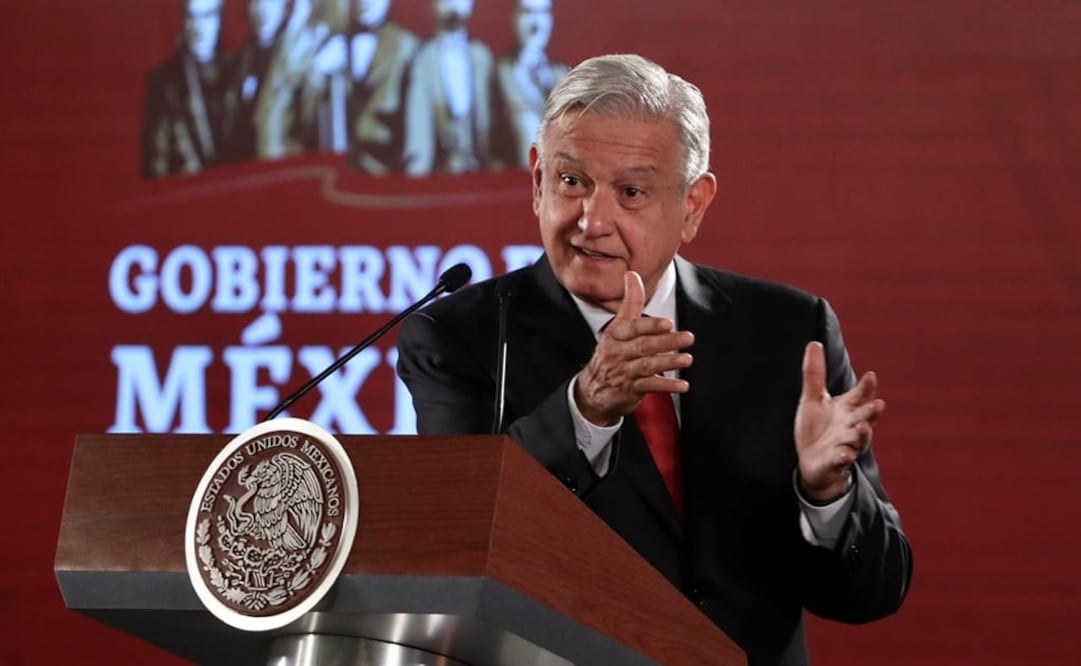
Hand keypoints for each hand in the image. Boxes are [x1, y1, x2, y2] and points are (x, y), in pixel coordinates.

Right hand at [574, 272, 694, 425]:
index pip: (633, 328)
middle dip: (666, 342)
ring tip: (687, 359)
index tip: (668, 323)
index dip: (650, 326)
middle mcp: (618, 353)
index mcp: (616, 335)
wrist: (593, 389)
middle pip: (643, 346)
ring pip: (646, 365)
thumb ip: (630, 302)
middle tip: (688, 337)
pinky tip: (683, 385)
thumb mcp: (618, 327)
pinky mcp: (630, 390)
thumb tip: (632, 274)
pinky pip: (649, 387)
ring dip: (668, 362)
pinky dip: (667, 386)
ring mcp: (623, 372)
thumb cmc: (612, 352)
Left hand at [795, 341, 885, 502]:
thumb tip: (814, 343)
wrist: (812, 462)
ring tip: (863, 427)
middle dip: (871, 411)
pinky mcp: (835, 462)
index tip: (871, 375)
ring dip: (862, 434)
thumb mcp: (813, 398)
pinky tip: (845, 454)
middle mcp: (851, 425)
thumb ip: (814, 373)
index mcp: (847, 408)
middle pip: (865, 416)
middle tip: (878, 403)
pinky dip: (844, 457)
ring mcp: (845, 444)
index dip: (866, 386)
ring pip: (858, 439)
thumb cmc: (816, 428)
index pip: (860, 395)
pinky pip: (841, 460)